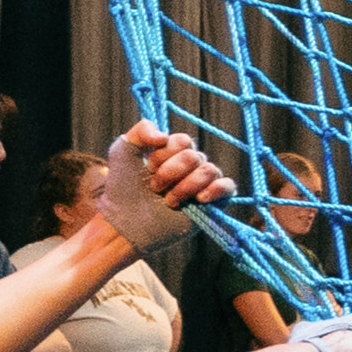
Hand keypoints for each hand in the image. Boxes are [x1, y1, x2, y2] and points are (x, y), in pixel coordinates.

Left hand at [96, 123, 222, 251]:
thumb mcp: (123, 150)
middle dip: (170, 174)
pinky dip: (216, 189)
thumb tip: (165, 136)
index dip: (164, 155)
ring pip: (210, 170)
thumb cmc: (123, 187)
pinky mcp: (213, 204)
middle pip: (194, 157)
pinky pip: (229, 186)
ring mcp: (203, 184)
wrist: (125, 222)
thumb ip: (142, 130)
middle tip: (155, 189)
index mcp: (174, 152)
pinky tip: (199, 199)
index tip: (148, 170)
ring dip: (185, 187)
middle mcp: (191, 166)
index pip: (184, 141)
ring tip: (169, 201)